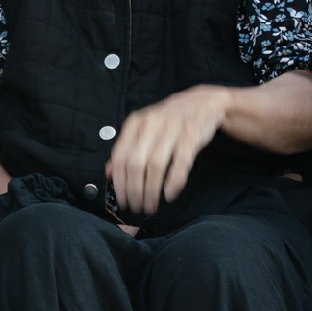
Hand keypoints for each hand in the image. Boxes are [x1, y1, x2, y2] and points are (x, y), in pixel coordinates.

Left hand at [107, 86, 229, 218]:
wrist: (202, 103)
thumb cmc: (170, 121)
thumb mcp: (144, 130)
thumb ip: (126, 149)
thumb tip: (108, 172)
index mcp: (136, 123)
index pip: (120, 156)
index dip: (119, 182)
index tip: (122, 201)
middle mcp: (152, 124)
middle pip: (136, 163)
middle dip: (134, 190)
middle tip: (137, 207)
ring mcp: (172, 128)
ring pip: (156, 164)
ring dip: (152, 190)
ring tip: (151, 205)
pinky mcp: (192, 134)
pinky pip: (181, 161)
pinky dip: (174, 181)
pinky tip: (169, 195)